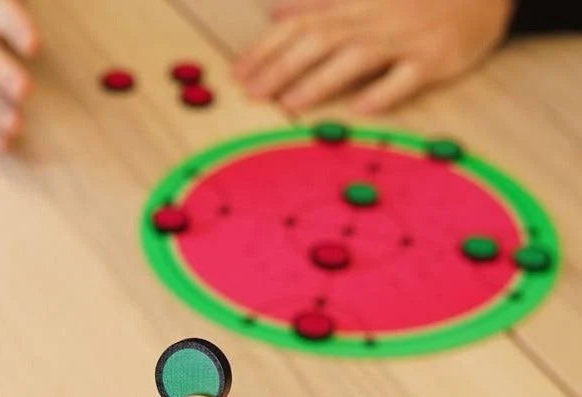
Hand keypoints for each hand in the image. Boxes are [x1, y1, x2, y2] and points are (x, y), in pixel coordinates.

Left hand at [234, 0, 513, 112]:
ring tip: (290, 102)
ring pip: (357, 57)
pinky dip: (385, 91)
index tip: (238, 73)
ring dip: (321, 80)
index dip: (266, 48)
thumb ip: (320, 2)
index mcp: (353, 4)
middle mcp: (374, 18)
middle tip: (251, 92)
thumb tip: (276, 13)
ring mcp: (405, 38)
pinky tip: (361, 109)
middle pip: (319, 40)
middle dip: (281, 66)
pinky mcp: (436, 58)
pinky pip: (408, 76)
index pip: (299, 24)